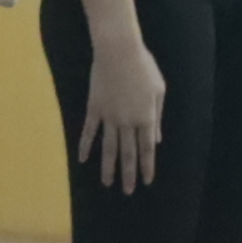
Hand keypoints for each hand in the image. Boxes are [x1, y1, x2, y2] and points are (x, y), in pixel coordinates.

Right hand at [80, 22, 167, 196]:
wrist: (118, 51)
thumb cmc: (143, 66)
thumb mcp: (159, 90)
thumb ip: (158, 117)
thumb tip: (158, 139)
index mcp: (146, 117)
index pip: (147, 149)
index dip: (147, 166)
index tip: (146, 181)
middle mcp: (127, 121)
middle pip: (128, 153)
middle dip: (128, 174)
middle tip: (127, 191)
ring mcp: (109, 116)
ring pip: (109, 147)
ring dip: (108, 167)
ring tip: (107, 183)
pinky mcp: (94, 108)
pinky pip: (89, 131)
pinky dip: (86, 146)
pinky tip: (83, 160)